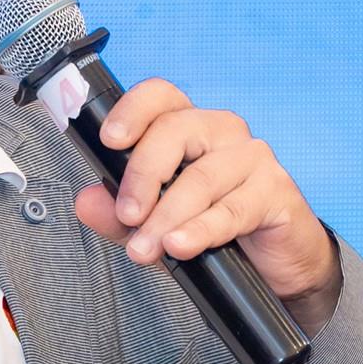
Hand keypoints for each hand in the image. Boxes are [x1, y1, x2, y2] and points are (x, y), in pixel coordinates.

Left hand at [73, 80, 340, 325]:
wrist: (275, 266)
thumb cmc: (216, 233)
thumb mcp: (157, 226)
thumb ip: (119, 216)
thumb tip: (86, 202)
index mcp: (190, 128)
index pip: (161, 97)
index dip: (133, 110)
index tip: (110, 140)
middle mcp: (222, 133)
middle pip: (177, 131)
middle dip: (143, 176)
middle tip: (127, 216)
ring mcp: (252, 158)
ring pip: (202, 177)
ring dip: (167, 216)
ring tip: (145, 249)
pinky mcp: (276, 191)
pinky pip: (232, 209)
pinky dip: (202, 230)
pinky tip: (181, 246)